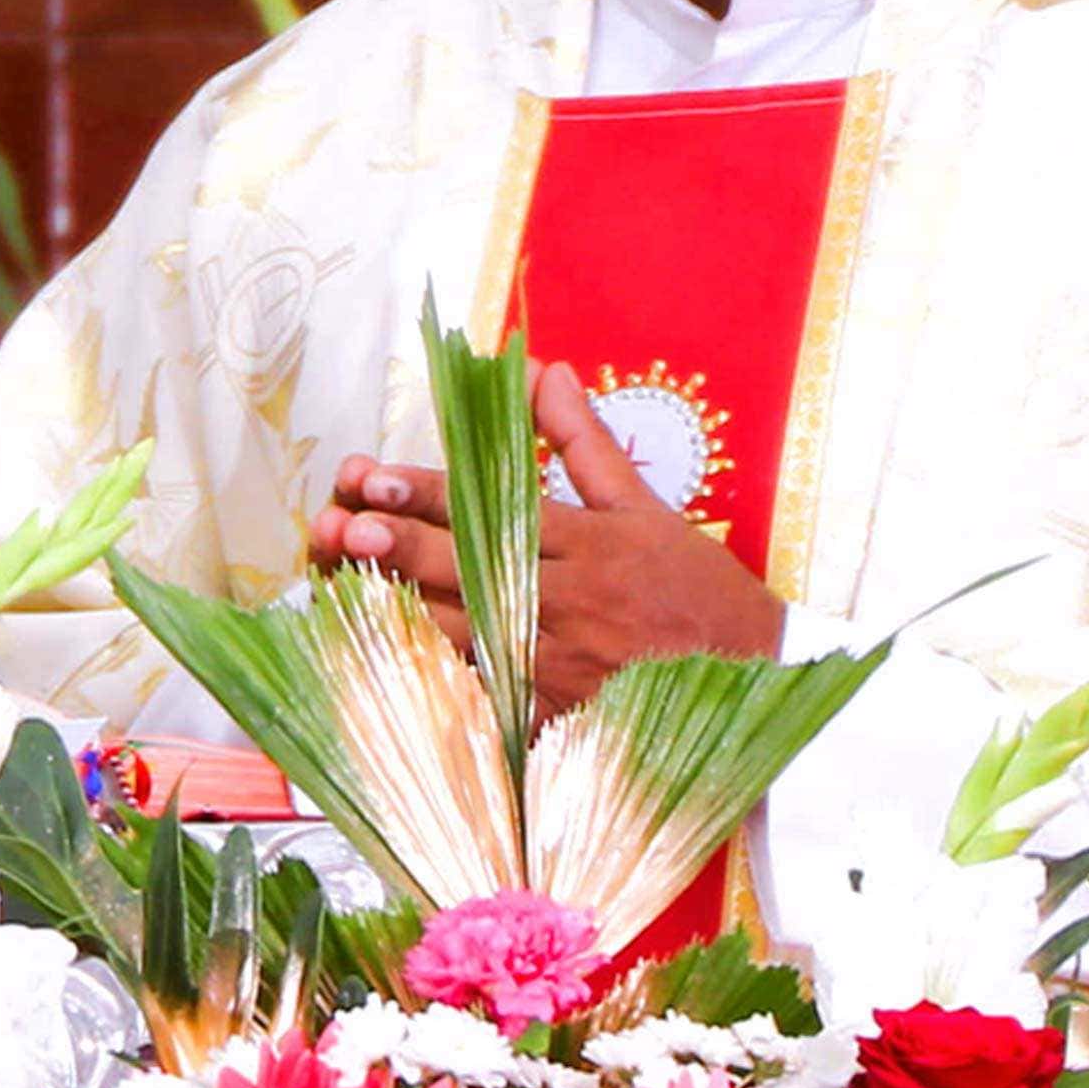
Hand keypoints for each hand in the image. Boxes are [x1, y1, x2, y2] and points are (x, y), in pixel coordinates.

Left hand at [303, 362, 785, 715]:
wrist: (757, 683)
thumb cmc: (696, 590)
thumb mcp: (645, 507)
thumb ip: (582, 442)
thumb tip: (542, 370)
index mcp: (587, 546)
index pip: (490, 512)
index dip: (423, 495)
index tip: (367, 478)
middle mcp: (566, 605)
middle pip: (466, 573)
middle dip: (396, 551)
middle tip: (337, 529)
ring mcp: (557, 667)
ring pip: (461, 639)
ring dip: (394, 614)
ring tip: (331, 588)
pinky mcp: (554, 718)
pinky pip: (480, 701)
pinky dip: (429, 681)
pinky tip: (378, 663)